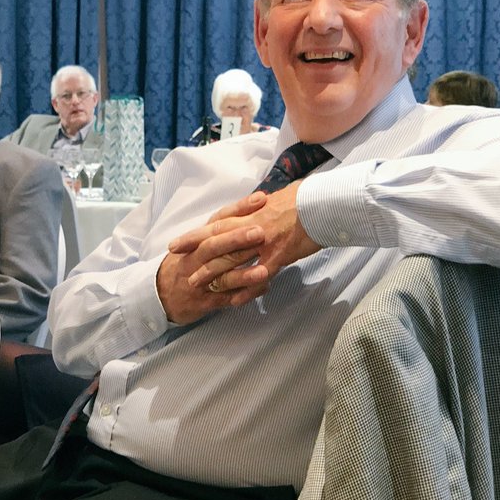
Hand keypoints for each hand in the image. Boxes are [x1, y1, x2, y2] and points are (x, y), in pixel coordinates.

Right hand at [155, 196, 269, 324]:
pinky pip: (226, 299)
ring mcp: (200, 281)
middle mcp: (196, 258)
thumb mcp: (196, 243)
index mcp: (198, 240)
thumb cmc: (185, 263)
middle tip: (260, 232)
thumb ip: (221, 228)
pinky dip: (245, 294)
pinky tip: (264, 288)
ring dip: (243, 274)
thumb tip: (253, 207)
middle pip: (215, 246)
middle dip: (236, 239)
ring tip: (265, 270)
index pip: (218, 220)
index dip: (239, 209)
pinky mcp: (205, 301)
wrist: (160, 293)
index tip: (260, 199)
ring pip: (221, 276)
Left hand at [168, 182, 321, 304]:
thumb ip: (259, 212)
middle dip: (194, 251)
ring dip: (214, 272)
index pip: (216, 223)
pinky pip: (259, 274)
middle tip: (175, 262)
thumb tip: (250, 214)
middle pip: (217, 239)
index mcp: (251, 213)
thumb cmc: (304, 199)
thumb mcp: (276, 202)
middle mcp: (252, 226)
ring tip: (197, 285)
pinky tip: (235, 300)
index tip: (176, 243)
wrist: (325, 202)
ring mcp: (264, 241)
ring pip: (233, 258)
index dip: (195, 234)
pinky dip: (246, 288)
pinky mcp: (279, 254)